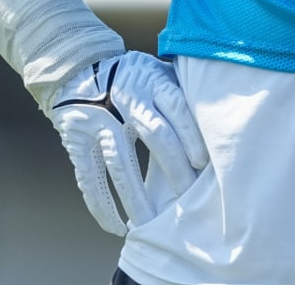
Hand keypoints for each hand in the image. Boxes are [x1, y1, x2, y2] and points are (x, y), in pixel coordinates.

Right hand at [41, 51, 208, 235]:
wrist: (76, 69)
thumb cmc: (131, 76)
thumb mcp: (157, 71)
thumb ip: (180, 89)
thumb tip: (217, 119)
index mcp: (150, 82)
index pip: (176, 107)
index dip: (190, 135)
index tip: (203, 163)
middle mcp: (125, 101)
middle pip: (154, 135)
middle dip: (175, 168)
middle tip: (189, 196)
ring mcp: (98, 122)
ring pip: (119, 163)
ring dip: (136, 196)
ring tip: (151, 223)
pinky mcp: (77, 141)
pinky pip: (89, 178)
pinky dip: (102, 205)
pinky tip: (117, 226)